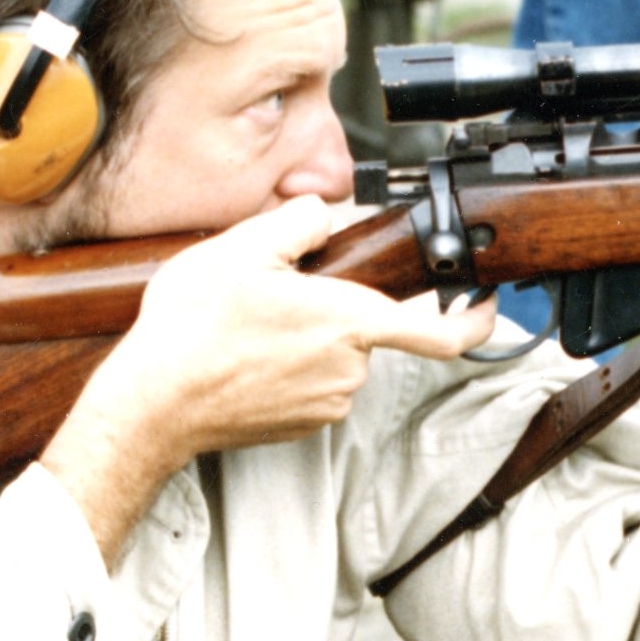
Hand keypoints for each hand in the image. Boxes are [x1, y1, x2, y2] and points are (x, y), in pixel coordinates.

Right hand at [40, 198, 495, 553]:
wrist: (154, 404)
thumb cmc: (193, 330)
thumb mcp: (242, 247)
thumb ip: (300, 221)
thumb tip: (327, 215)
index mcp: (348, 322)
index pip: (439, 332)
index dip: (474, 321)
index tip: (486, 304)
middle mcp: (348, 370)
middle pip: (365, 327)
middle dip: (332, 306)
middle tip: (277, 294)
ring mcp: (326, 403)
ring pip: (335, 355)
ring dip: (306, 337)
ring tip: (249, 327)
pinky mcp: (302, 425)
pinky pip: (312, 383)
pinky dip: (288, 366)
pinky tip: (246, 354)